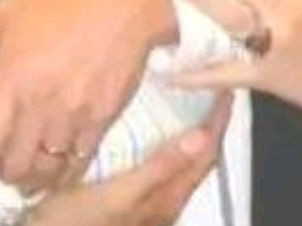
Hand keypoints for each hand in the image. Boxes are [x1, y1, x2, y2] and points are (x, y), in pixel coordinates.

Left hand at [0, 0, 176, 196]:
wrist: (125, 4)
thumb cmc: (62, 2)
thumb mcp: (6, 9)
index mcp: (12, 80)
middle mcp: (40, 105)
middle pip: (17, 165)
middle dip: (7, 176)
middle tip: (4, 174)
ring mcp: (72, 116)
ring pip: (47, 170)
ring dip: (35, 179)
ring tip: (29, 178)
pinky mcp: (101, 120)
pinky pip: (79, 163)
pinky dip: (66, 175)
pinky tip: (59, 173)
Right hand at [28, 96, 230, 225]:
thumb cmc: (75, 224)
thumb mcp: (115, 196)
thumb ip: (158, 168)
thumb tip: (202, 136)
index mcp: (166, 201)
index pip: (205, 156)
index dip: (218, 123)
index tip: (225, 90)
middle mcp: (163, 206)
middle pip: (197, 162)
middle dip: (207, 126)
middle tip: (209, 89)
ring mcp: (147, 207)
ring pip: (180, 166)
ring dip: (188, 136)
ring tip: (187, 103)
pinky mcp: (129, 204)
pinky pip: (160, 170)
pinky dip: (165, 147)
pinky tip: (150, 134)